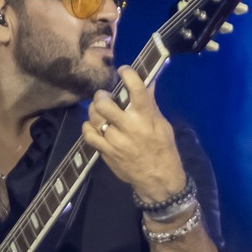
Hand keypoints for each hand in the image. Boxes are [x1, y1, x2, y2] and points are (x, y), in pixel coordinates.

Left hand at [83, 67, 185, 202]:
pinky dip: (89, 126)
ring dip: (95, 110)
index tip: (124, 71)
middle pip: (104, 104)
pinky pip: (88, 134)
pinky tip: (95, 126)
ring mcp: (115, 141)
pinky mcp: (105, 152)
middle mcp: (129, 127)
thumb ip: (151, 105)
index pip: (137, 90)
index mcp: (146, 119)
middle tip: (105, 97)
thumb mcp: (162, 126)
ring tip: (100, 111)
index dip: (128, 75)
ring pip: (94, 117)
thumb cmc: (163, 150)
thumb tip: (147, 82)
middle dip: (102, 96)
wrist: (158, 180)